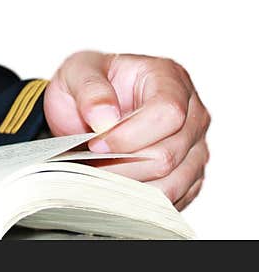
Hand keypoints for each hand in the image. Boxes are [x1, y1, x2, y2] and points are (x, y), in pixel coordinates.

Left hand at [43, 51, 209, 209]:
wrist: (83, 108)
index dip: (130, 135)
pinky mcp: (190, 175)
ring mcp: (195, 146)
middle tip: (90, 160)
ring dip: (128, 184)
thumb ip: (89, 90)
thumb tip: (105, 119)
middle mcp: (192, 112)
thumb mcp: (76, 73)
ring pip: (172, 182)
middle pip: (169, 154)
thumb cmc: (85, 85)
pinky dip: (138, 198)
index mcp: (169, 77)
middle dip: (122, 163)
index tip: (96, 143)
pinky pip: (172, 198)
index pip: (168, 113)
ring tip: (99, 171)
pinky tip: (115, 183)